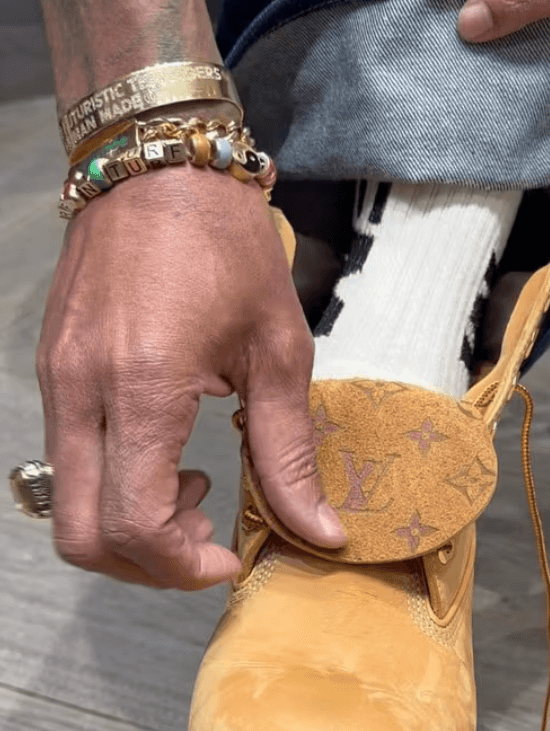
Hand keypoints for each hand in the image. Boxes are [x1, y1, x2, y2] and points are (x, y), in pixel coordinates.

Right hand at [37, 166, 346, 589]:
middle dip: (145, 564)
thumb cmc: (226, 246)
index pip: (134, 522)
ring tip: (190, 490)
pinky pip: (67, 461)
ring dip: (127, 527)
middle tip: (204, 542)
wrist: (158, 165)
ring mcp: (55, 381)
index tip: (227, 559)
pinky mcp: (50, 371)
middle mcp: (81, 390)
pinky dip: (112, 486)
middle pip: (82, 535)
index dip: (181, 566)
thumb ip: (290, 453)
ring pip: (67, 505)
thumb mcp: (278, 351)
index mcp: (143, 385)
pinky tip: (163, 454)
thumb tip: (319, 532)